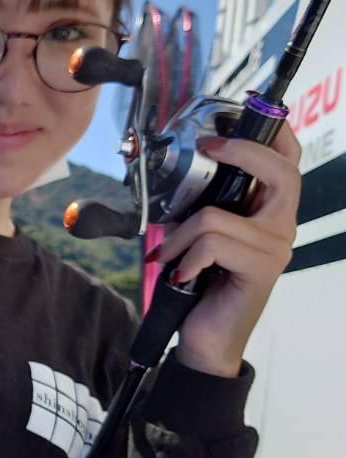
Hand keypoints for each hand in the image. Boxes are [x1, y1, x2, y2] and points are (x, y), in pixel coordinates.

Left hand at [145, 124, 302, 376]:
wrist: (206, 340)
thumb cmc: (202, 284)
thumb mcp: (201, 236)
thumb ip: (204, 205)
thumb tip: (180, 176)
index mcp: (271, 212)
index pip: (289, 161)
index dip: (272, 133)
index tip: (238, 117)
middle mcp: (283, 227)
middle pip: (279, 171)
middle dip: (241, 152)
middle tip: (208, 148)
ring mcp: (276, 249)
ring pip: (217, 217)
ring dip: (178, 237)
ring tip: (168, 257)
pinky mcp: (261, 270)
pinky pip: (211, 244)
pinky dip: (185, 258)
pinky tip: (182, 276)